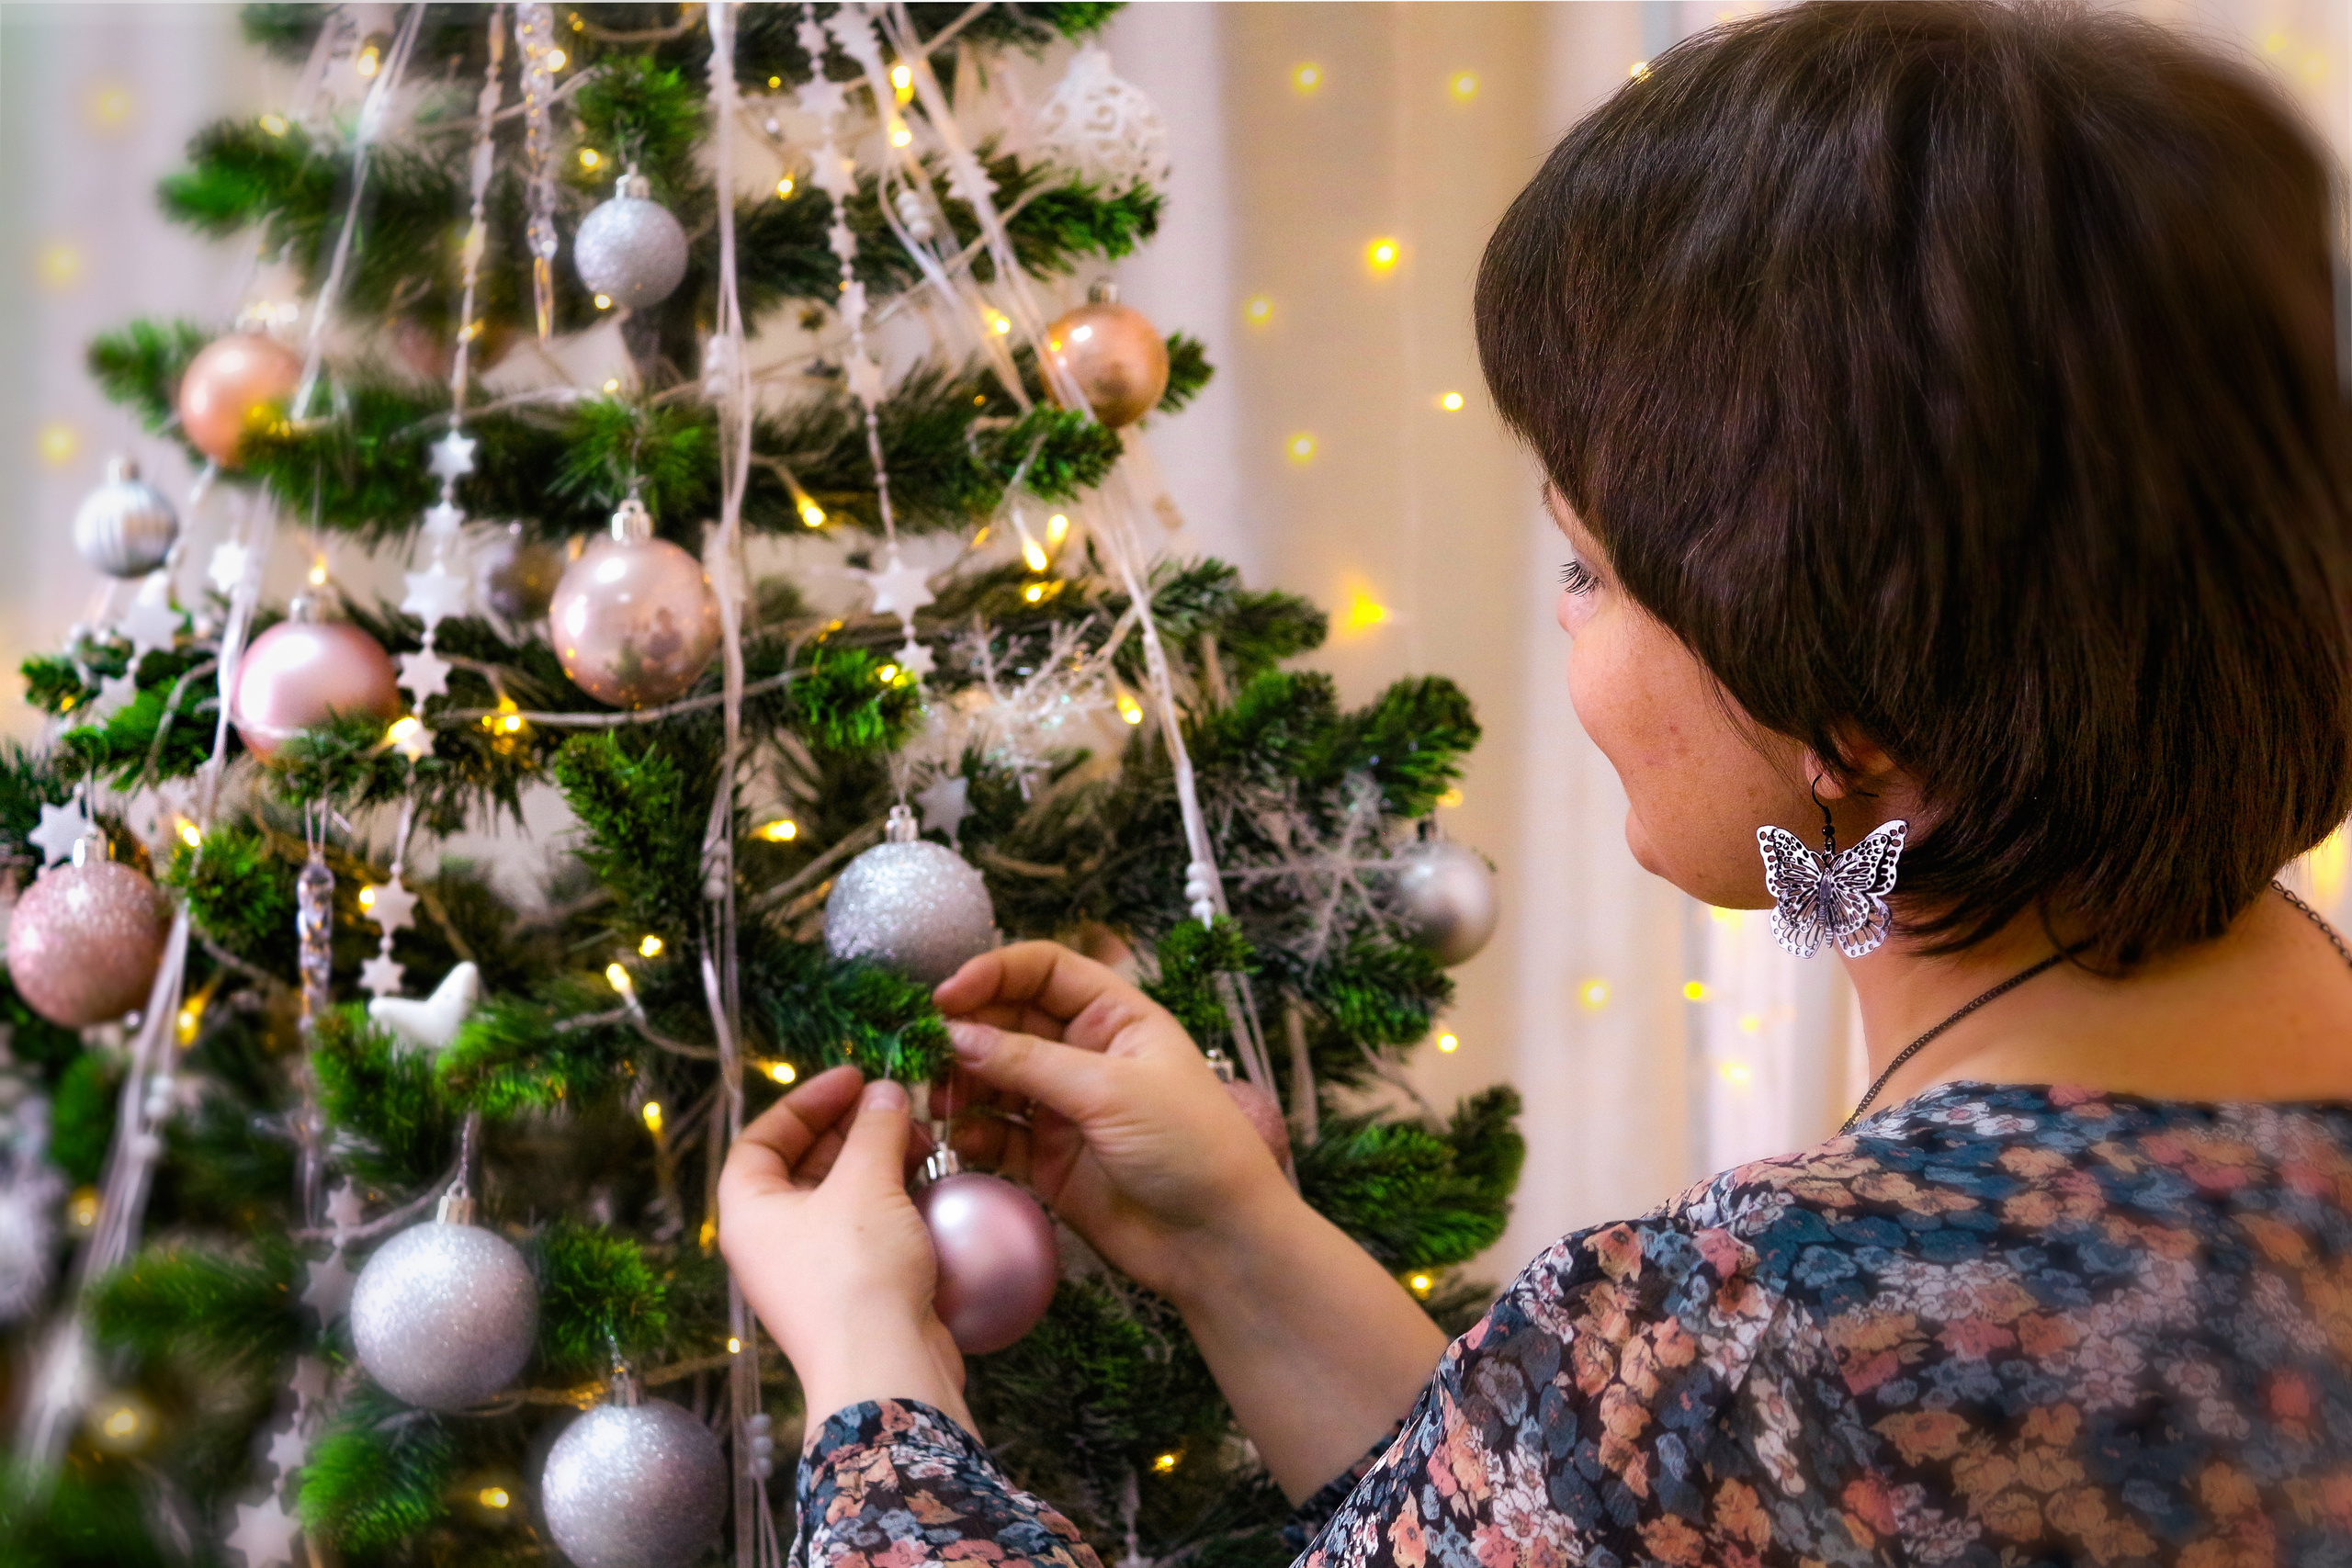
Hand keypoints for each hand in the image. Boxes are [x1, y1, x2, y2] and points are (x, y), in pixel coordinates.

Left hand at [717, 1065, 974, 1433]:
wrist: (884, 1370)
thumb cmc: (856, 1271)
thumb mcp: (865, 1183)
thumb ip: (875, 1129)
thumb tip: (885, 1092)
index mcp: (749, 1212)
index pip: (762, 1139)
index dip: (805, 1101)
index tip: (852, 1077)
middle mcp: (771, 1240)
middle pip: (804, 1165)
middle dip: (852, 1128)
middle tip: (896, 1104)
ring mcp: (812, 1269)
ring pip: (841, 1197)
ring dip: (879, 1161)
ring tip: (922, 1138)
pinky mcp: (853, 1291)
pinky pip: (867, 1229)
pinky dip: (893, 1199)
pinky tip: (929, 1181)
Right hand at [930, 941, 1297, 1304]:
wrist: (1218, 1241)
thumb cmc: (1189, 1146)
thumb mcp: (1111, 1091)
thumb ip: (1029, 1063)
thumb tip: (957, 1035)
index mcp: (1115, 1017)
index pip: (1044, 971)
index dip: (994, 972)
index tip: (946, 995)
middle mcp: (1085, 1054)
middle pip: (1009, 1021)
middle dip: (967, 1031)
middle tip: (926, 1052)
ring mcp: (1064, 1107)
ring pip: (995, 1077)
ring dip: (961, 1082)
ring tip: (938, 1099)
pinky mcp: (1048, 1158)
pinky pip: (997, 1134)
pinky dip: (973, 1132)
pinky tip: (960, 1138)